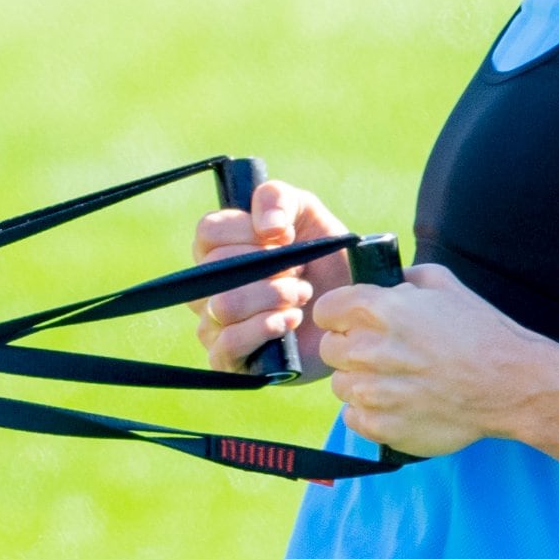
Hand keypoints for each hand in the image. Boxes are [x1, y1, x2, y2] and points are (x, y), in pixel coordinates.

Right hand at [190, 177, 352, 375]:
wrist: (351, 308)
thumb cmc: (324, 259)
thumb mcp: (306, 212)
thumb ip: (277, 198)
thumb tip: (267, 227)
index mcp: (217, 249)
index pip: (208, 232)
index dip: (248, 233)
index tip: (285, 238)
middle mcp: (208, 286)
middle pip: (214, 271)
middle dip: (268, 269)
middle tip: (301, 274)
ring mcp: (213, 324)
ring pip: (223, 306)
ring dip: (272, 298)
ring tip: (302, 298)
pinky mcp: (228, 360)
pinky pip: (227, 344)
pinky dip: (265, 328)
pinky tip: (292, 321)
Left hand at [311, 265, 558, 458]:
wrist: (509, 385)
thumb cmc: (481, 333)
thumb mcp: (445, 284)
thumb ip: (404, 279)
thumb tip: (384, 283)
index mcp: (378, 310)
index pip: (325, 310)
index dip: (339, 316)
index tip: (352, 323)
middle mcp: (367, 350)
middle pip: (329, 350)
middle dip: (350, 348)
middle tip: (383, 354)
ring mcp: (372, 392)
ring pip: (341, 385)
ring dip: (361, 382)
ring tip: (396, 382)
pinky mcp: (380, 426)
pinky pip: (353, 418)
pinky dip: (370, 413)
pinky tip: (398, 404)